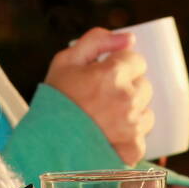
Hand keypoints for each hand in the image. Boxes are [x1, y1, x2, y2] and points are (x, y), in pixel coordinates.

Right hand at [44, 28, 155, 165]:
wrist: (43, 146)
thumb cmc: (53, 103)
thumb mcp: (65, 62)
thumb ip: (97, 41)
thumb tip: (129, 38)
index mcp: (113, 74)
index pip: (136, 60)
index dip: (119, 67)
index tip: (105, 77)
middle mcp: (127, 99)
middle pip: (144, 85)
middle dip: (127, 89)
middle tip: (101, 100)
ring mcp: (132, 126)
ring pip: (145, 111)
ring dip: (131, 113)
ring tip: (103, 120)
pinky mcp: (133, 149)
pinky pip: (141, 137)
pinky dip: (127, 138)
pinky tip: (107, 138)